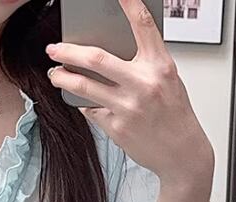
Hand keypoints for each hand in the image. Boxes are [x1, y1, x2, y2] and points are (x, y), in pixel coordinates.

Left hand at [46, 0, 213, 190]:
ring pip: (84, 87)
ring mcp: (128, 107)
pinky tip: (81, 101)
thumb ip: (144, 64)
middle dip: (68, 52)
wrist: (182, 153)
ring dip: (64, 79)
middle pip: (96, 58)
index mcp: (160, 66)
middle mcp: (143, 84)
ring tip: (55, 74)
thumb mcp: (168, 81)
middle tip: (54, 49)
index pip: (143, 25)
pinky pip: (91, 110)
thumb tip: (112, 52)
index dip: (129, 3)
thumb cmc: (175, 115)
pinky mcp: (117, 128)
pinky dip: (84, 104)